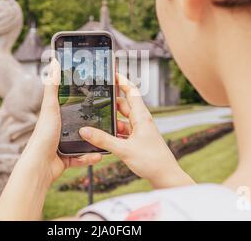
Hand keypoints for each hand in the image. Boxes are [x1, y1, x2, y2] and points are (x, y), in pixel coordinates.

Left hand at [20, 59, 101, 186]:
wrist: (39, 166)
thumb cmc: (42, 136)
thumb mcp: (50, 107)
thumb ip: (53, 86)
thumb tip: (55, 61)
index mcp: (55, 115)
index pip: (70, 103)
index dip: (82, 98)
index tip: (97, 92)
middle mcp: (59, 129)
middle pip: (79, 122)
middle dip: (93, 122)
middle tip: (107, 117)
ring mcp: (62, 144)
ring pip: (83, 140)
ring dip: (95, 140)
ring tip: (105, 137)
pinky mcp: (66, 159)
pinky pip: (82, 157)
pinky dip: (90, 157)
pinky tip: (98, 154)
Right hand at [79, 74, 193, 188]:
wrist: (166, 177)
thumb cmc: (152, 161)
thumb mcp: (124, 149)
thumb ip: (103, 140)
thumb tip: (85, 131)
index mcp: (141, 117)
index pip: (131, 92)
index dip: (121, 81)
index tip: (112, 73)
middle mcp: (141, 121)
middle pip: (124, 105)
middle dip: (110, 102)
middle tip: (95, 98)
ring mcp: (141, 130)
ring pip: (123, 119)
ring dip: (111, 120)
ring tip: (96, 120)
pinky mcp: (139, 140)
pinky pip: (124, 131)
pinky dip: (114, 132)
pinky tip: (105, 137)